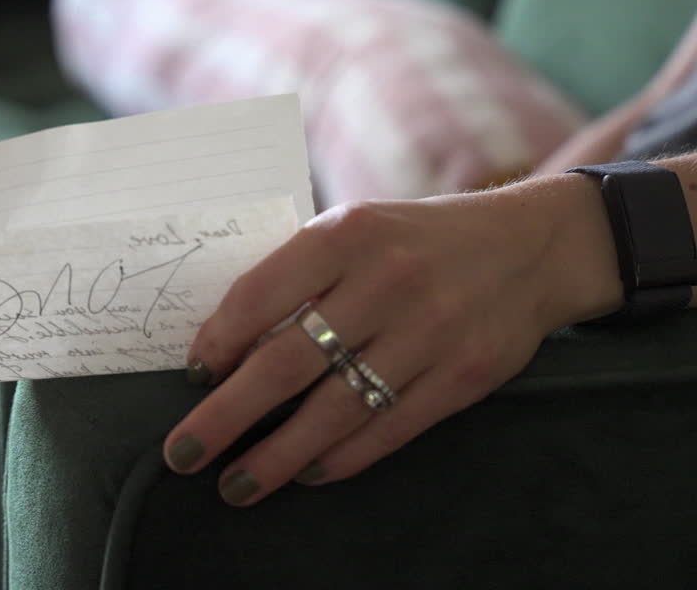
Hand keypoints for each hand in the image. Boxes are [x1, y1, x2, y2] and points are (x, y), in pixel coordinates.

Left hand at [163, 174, 622, 504]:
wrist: (528, 246)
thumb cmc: (414, 240)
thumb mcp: (354, 229)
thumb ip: (298, 274)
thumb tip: (226, 343)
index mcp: (344, 236)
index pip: (259, 296)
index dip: (218, 342)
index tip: (193, 375)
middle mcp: (384, 282)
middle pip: (285, 364)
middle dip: (225, 416)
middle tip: (183, 452)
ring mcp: (428, 332)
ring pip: (334, 410)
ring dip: (277, 456)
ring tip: (236, 483)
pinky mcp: (462, 376)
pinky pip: (388, 430)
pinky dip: (341, 458)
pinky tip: (307, 473)